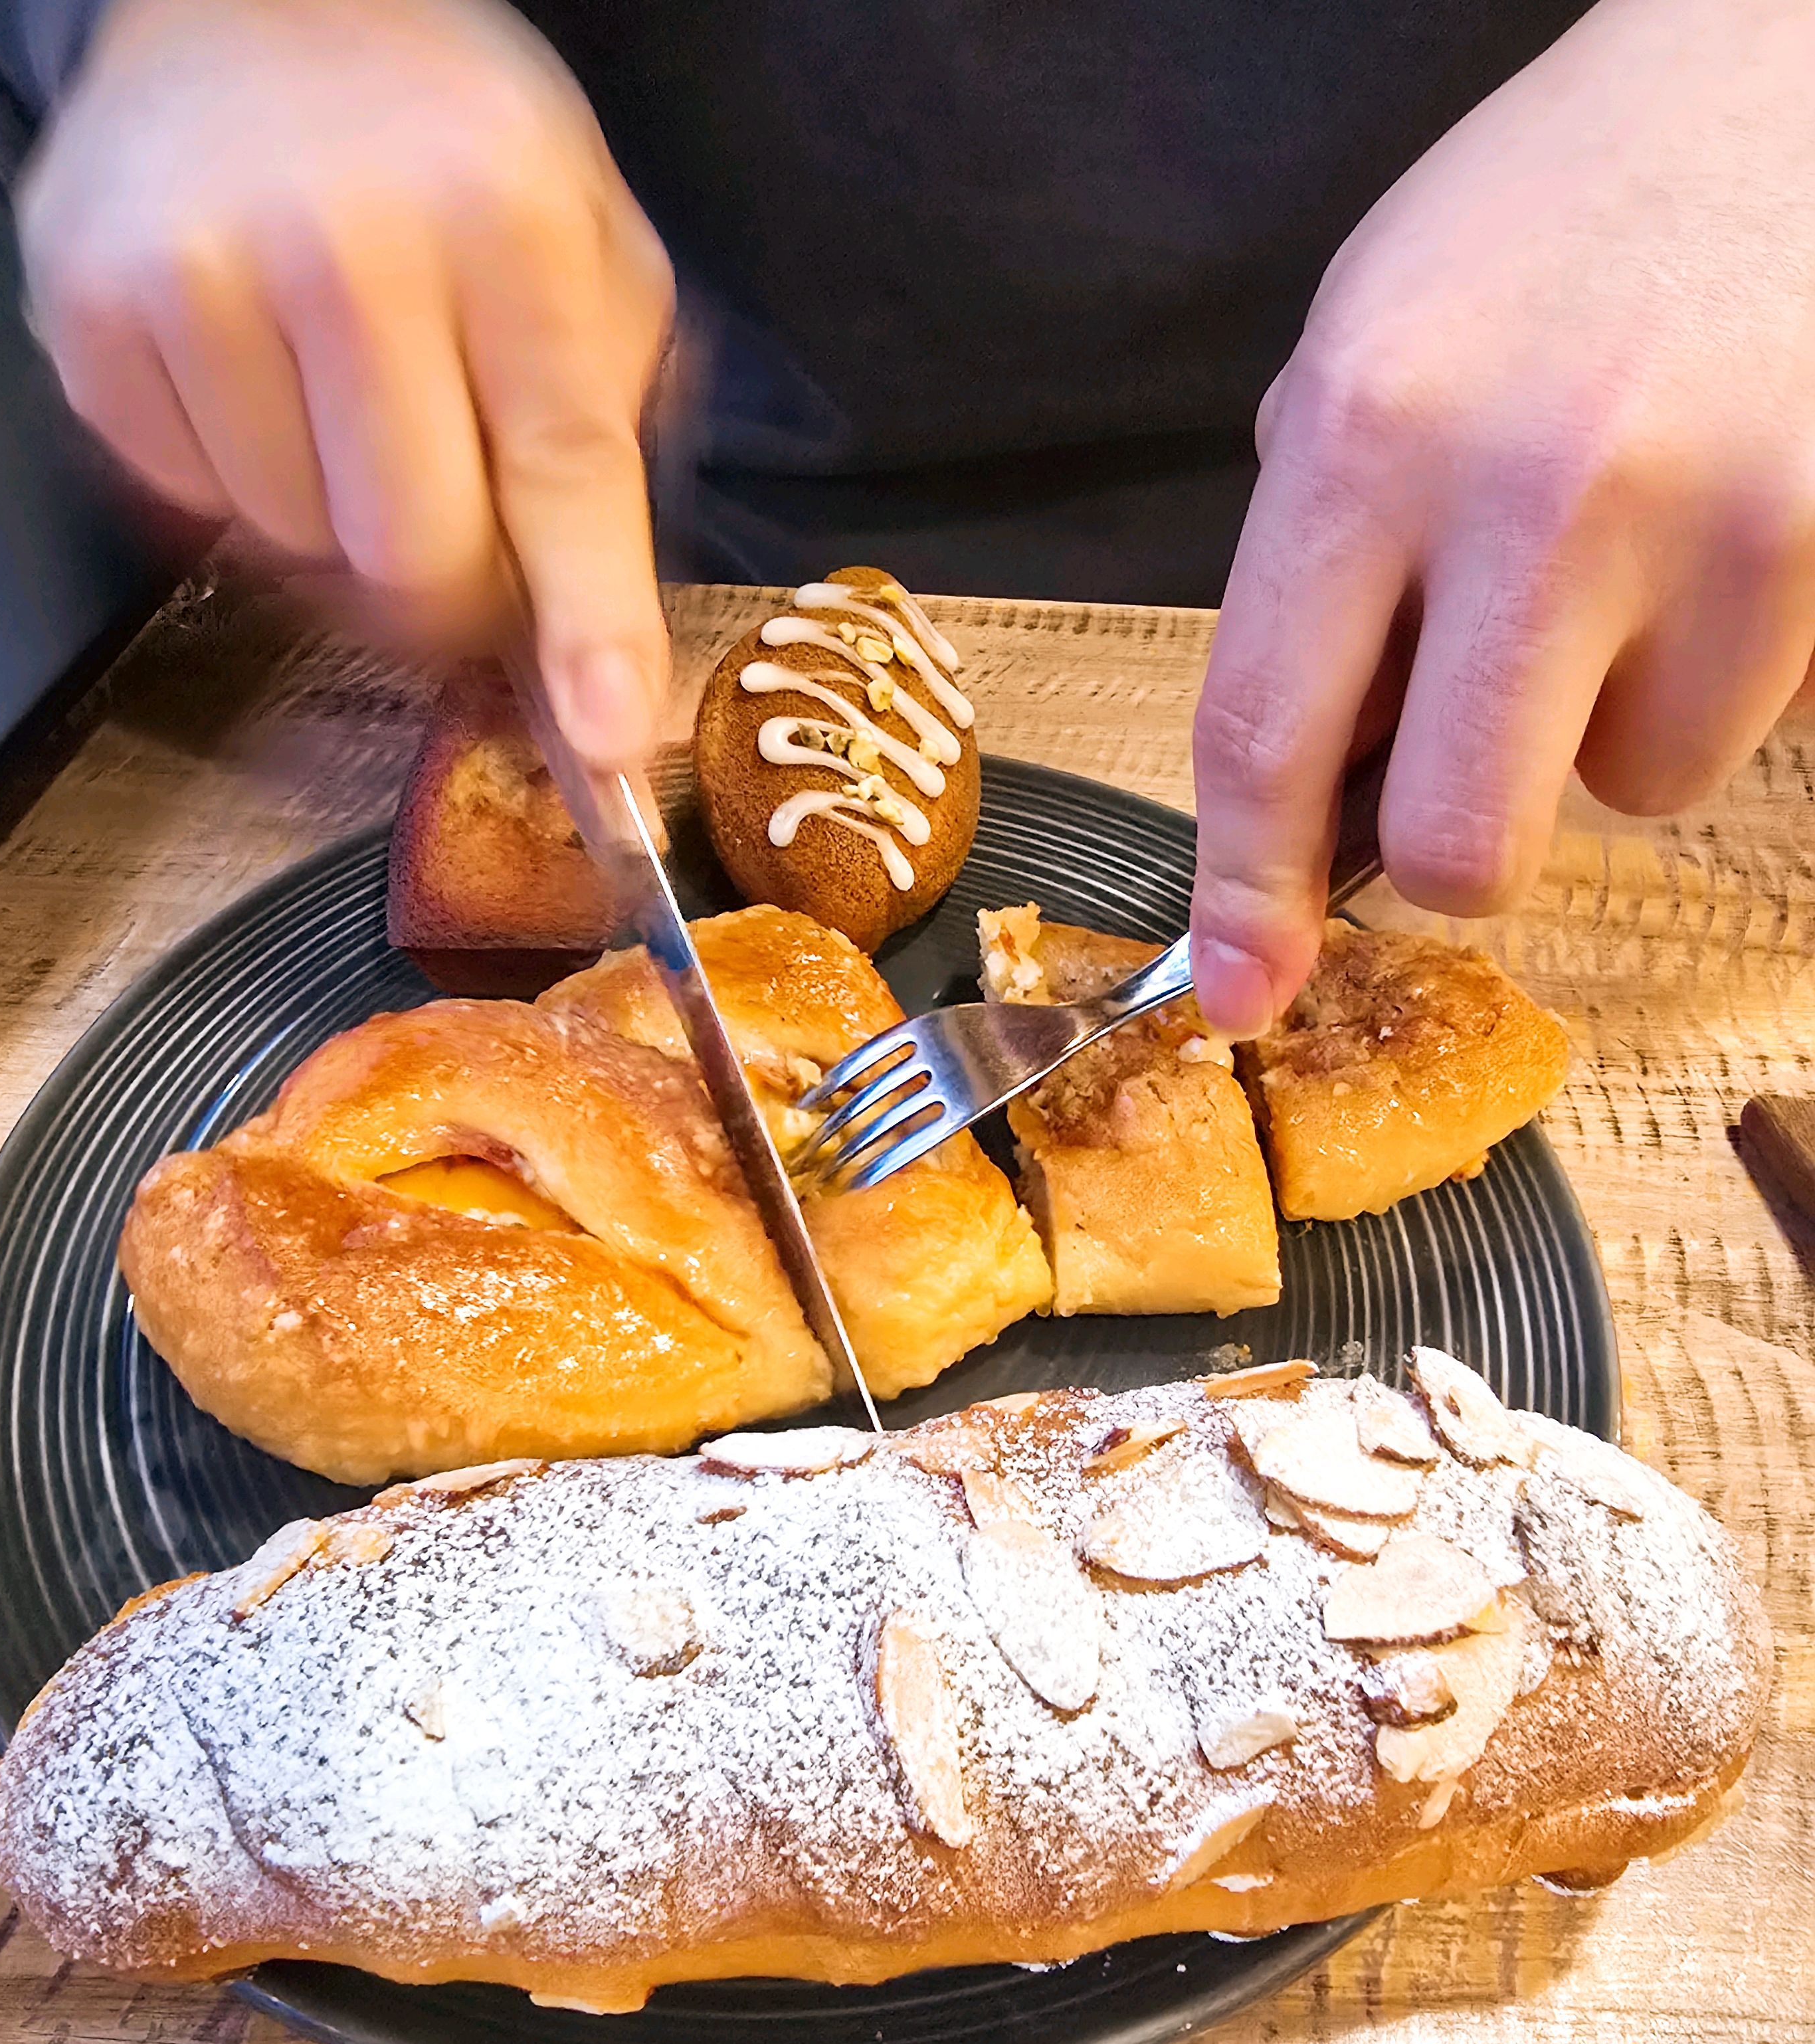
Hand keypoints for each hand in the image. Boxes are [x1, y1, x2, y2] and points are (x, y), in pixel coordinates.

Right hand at [18, 0, 672, 767]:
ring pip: (293, 550)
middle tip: (456, 531)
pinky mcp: (88, 313)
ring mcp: (196, 275)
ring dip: (334, 525)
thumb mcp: (586, 249)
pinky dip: (236, 479)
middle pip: (409, 554)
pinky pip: (190, 505)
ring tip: (344, 399)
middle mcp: (344, 243)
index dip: (588, 621)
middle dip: (448, 588)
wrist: (252, 7)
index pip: (560, 469)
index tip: (608, 740)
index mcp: (505, 218)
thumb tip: (607, 667)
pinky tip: (258, 375)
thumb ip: (609, 437)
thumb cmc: (447, 154)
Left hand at [1188, 0, 1814, 1036]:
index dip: (1249, 896)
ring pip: (1627, 791)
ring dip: (1605, 726)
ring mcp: (1707, 520)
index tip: (1242, 992)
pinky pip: (1736, 724)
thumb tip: (1312, 781)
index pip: (1267, 733)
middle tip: (1479, 756)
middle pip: (1467, 843)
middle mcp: (1535, 485)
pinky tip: (1705, 538)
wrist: (1777, 79)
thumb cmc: (1553, 226)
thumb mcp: (1372, 353)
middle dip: (1459, 849)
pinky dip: (1708, 674)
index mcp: (1369, 431)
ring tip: (1624, 560)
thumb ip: (1321, 565)